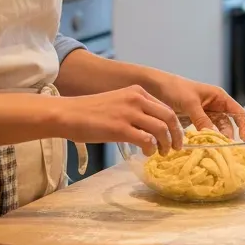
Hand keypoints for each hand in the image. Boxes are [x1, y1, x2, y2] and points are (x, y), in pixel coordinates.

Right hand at [60, 85, 182, 154]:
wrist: (68, 113)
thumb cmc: (89, 112)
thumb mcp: (118, 103)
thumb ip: (135, 110)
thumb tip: (150, 129)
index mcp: (137, 91)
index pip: (166, 108)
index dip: (175, 125)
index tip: (175, 136)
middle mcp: (136, 99)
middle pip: (169, 117)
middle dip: (177, 135)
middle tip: (176, 148)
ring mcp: (129, 113)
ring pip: (161, 129)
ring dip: (166, 144)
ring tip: (162, 153)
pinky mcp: (120, 128)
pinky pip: (147, 140)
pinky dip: (151, 149)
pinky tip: (146, 153)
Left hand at [146, 71, 244, 140]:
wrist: (155, 87)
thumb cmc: (175, 88)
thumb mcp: (190, 103)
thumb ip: (201, 119)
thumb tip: (213, 135)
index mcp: (218, 97)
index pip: (237, 112)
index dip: (243, 125)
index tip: (244, 139)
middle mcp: (214, 106)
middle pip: (227, 124)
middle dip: (227, 136)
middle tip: (224, 149)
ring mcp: (204, 115)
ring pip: (215, 130)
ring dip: (215, 139)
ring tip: (213, 150)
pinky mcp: (194, 122)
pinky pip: (203, 132)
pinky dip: (204, 139)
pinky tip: (201, 147)